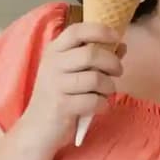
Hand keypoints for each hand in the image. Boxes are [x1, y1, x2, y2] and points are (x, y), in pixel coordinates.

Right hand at [26, 21, 125, 146]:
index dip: (100, 30)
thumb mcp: (71, 73)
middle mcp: (53, 64)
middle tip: (118, 71)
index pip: (77, 31)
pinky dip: (103, 105)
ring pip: (95, 78)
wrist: (37, 128)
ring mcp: (56, 85)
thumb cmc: (58, 97)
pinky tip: (100, 107)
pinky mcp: (62, 106)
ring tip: (107, 93)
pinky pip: (93, 101)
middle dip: (112, 62)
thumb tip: (122, 46)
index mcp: (54, 51)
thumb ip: (95, 58)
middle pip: (91, 54)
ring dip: (109, 87)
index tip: (116, 37)